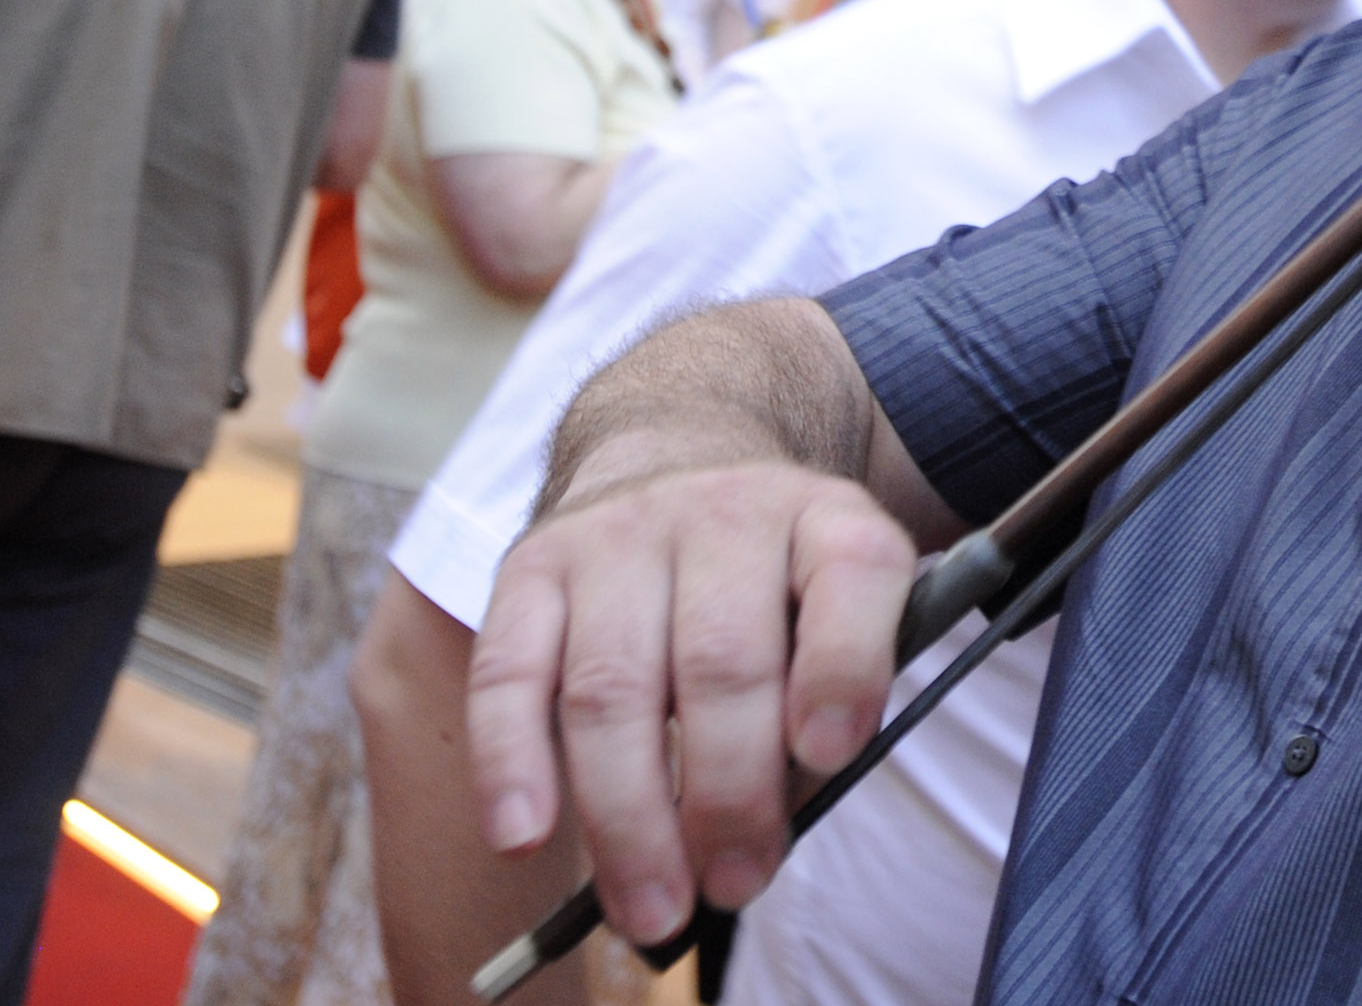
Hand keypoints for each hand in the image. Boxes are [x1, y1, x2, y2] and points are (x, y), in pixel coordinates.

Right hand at [466, 460, 917, 945]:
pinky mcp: (531, 565)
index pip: (852, 574)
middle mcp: (725, 512)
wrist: (681, 452)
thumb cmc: (774, 579)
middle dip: (727, 795)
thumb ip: (830, 695)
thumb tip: (768, 826)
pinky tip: (525, 836)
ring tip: (651, 908)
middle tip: (735, 886)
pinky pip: (510, 674)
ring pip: (612, 688)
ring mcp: (621, 535)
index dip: (843, 667)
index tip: (829, 754)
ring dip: (628, 818)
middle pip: (721, 661)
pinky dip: (512, 764)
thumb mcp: (838, 605)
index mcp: (827, 520)